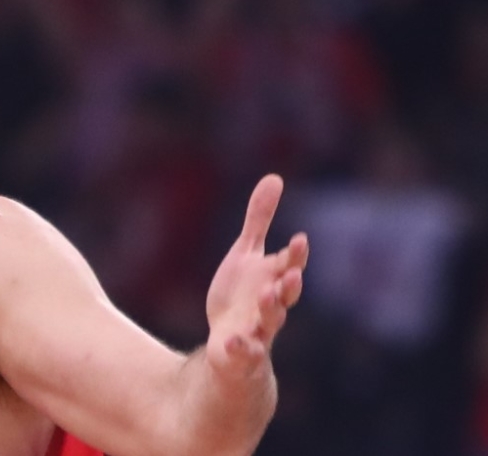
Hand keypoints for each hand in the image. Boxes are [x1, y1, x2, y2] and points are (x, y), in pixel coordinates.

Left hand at [205, 174, 308, 380]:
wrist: (231, 344)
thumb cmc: (242, 295)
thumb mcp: (246, 255)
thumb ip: (259, 220)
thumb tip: (274, 177)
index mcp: (273, 278)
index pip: (289, 265)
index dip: (295, 255)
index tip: (298, 239)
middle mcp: (270, 304)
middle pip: (286, 294)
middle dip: (289, 284)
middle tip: (291, 273)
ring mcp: (258, 329)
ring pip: (270, 321)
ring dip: (270, 309)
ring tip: (266, 296)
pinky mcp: (241, 350)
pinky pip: (245, 351)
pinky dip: (241, 347)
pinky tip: (232, 340)